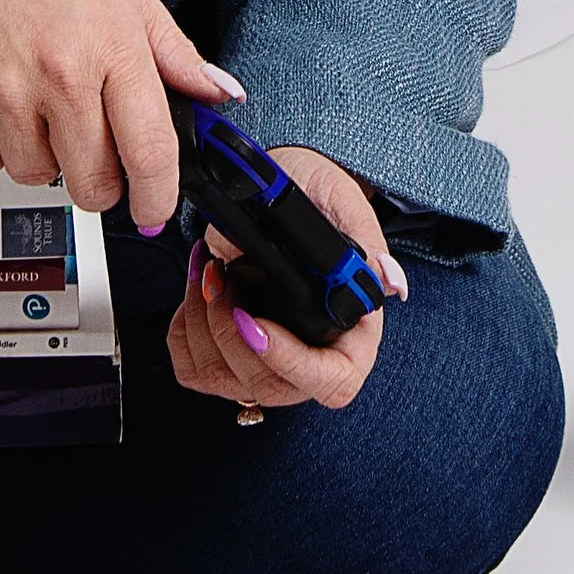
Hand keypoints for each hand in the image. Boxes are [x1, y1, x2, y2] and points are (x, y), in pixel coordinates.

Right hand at [0, 0, 240, 226]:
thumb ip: (172, 49)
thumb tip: (217, 92)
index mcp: (112, 45)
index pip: (151, 151)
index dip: (158, 196)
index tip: (155, 209)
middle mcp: (60, 73)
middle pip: (93, 181)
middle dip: (100, 181)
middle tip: (92, 152)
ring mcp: (3, 88)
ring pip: (36, 176)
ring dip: (42, 159)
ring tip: (38, 109)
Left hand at [166, 145, 406, 412]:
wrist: (282, 187)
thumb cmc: (316, 197)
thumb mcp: (343, 202)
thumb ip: (364, 240)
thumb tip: (390, 282)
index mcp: (353, 332)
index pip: (333, 381)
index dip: (290, 363)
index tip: (252, 322)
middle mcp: (311, 356)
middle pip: (268, 386)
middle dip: (228, 335)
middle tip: (217, 278)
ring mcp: (267, 361)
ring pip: (224, 379)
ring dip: (201, 324)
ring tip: (206, 269)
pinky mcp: (228, 354)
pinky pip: (194, 368)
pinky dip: (183, 329)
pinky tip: (196, 284)